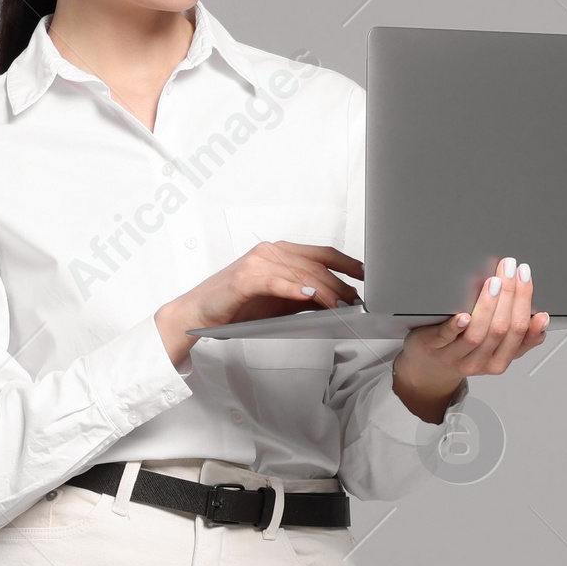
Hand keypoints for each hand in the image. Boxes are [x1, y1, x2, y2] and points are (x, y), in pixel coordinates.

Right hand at [155, 242, 363, 366]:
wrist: (199, 313)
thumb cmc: (237, 306)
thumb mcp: (280, 303)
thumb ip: (306, 298)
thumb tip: (337, 302)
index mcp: (280, 253)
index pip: (322, 253)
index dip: (348, 263)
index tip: (367, 275)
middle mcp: (271, 252)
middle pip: (315, 265)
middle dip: (340, 283)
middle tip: (356, 301)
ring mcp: (257, 262)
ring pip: (300, 273)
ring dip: (324, 290)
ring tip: (340, 305)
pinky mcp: (244, 278)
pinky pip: (275, 281)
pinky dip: (293, 288)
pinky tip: (308, 296)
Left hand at [392, 256, 547, 423]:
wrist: (429, 368)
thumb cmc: (464, 352)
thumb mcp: (497, 350)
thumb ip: (520, 338)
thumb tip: (542, 320)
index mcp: (499, 361)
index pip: (519, 331)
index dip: (524, 303)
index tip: (526, 278)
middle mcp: (479, 362)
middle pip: (500, 329)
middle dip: (509, 295)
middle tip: (511, 268)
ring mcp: (454, 356)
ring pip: (477, 334)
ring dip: (488, 305)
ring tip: (494, 281)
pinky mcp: (432, 347)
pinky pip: (445, 338)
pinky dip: (455, 326)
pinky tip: (463, 315)